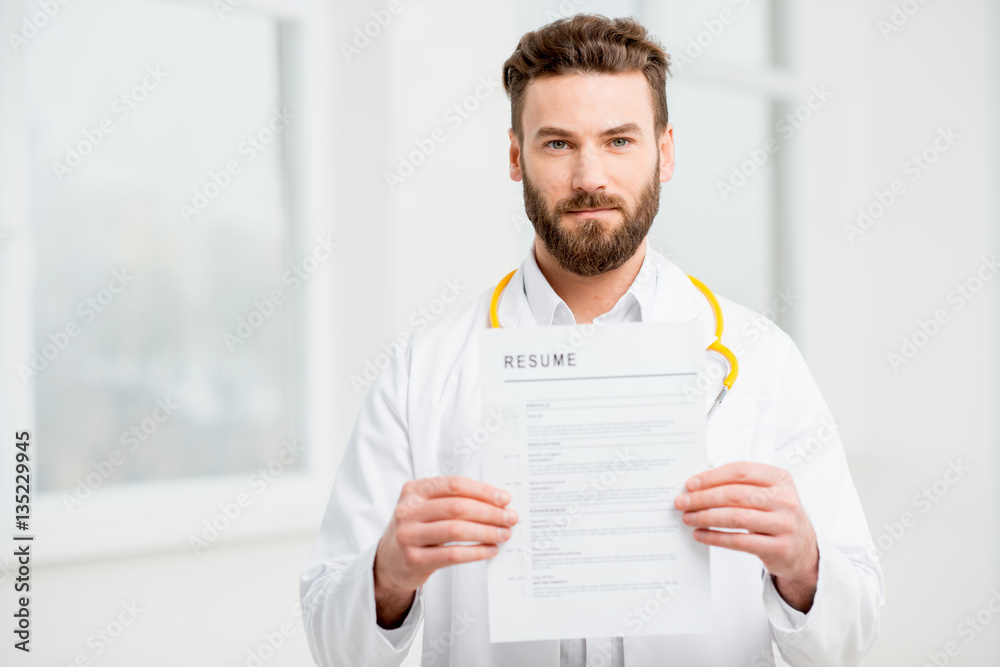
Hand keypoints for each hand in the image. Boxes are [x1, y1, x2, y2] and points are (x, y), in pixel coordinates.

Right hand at [374, 475, 517, 626]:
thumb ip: (451, 500)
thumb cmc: (415, 529)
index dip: (483, 491)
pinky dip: (476, 552)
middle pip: (458, 507)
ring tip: (504, 534)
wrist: (389, 561)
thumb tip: (496, 502)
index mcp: (414, 490)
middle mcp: (408, 510)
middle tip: (510, 518)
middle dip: (490, 512)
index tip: (504, 499)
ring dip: (486, 532)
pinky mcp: (414, 559)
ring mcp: (408, 535)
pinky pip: (452, 554)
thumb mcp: (424, 507)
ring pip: (456, 530)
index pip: (454, 485)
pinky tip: (490, 550)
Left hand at [674, 462, 818, 611]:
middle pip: (735, 494)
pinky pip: (740, 541)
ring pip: (736, 517)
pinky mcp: (779, 547)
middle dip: (703, 498)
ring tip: (689, 518)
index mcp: (779, 479)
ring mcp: (784, 524)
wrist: (803, 550)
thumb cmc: (777, 516)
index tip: (691, 483)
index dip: (712, 476)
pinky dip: (715, 537)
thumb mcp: (768, 494)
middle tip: (684, 502)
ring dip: (706, 517)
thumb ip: (740, 485)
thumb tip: (699, 484)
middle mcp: (785, 500)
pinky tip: (701, 534)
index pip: (740, 471)